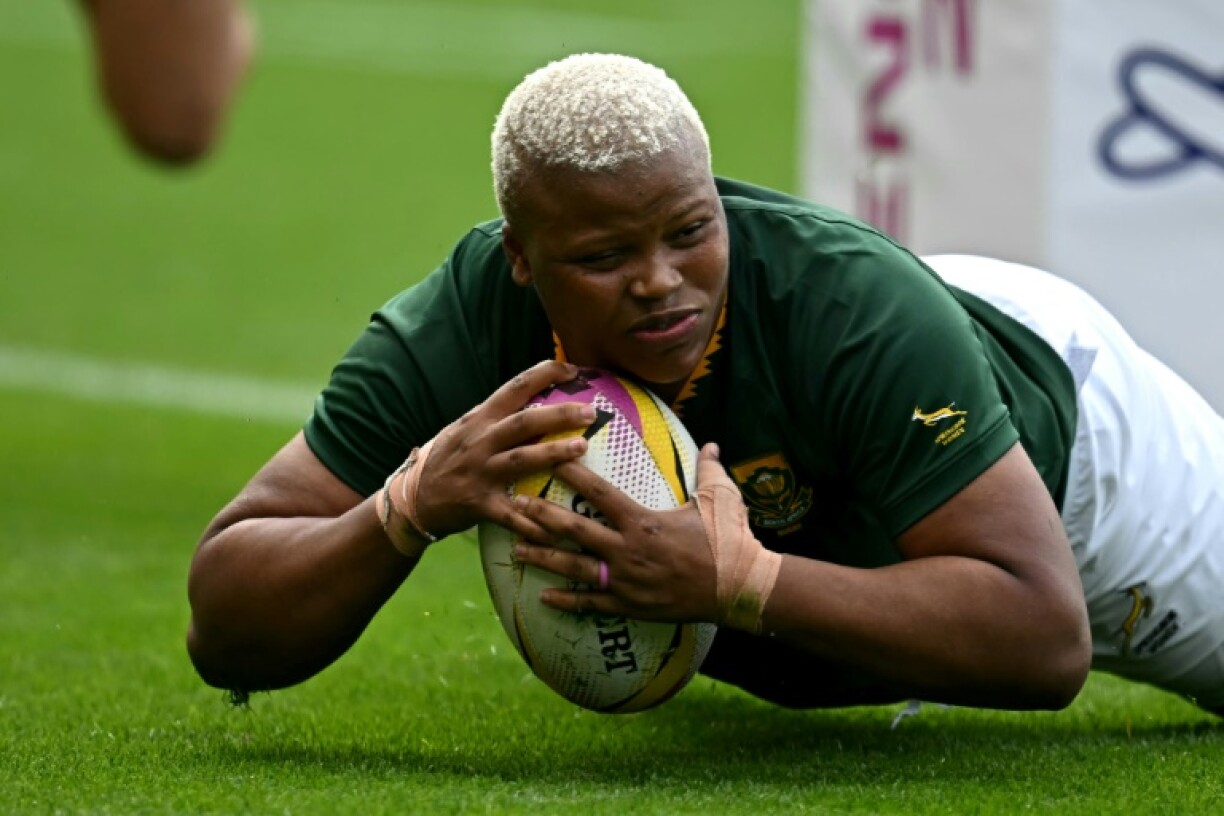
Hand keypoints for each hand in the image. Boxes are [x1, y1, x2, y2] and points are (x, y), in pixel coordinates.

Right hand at [412, 361, 596, 538]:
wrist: (414, 498)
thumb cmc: (449, 459)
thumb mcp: (465, 429)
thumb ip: (496, 417)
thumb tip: (538, 399)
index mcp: (479, 419)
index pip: (514, 387)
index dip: (544, 374)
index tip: (571, 369)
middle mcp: (480, 442)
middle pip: (524, 422)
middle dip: (559, 415)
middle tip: (590, 412)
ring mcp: (481, 472)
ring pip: (521, 460)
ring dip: (553, 453)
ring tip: (581, 448)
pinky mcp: (481, 504)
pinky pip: (513, 514)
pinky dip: (535, 520)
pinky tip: (558, 526)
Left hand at [510, 443, 730, 622]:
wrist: (740, 589)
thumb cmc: (730, 541)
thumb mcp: (721, 499)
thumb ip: (709, 470)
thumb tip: (713, 445)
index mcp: (643, 521)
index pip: (600, 493)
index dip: (574, 474)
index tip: (552, 458)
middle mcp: (627, 550)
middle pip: (574, 530)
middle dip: (542, 517)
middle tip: (517, 505)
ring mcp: (625, 580)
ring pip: (574, 568)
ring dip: (543, 557)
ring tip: (516, 550)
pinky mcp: (630, 606)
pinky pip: (591, 604)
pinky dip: (566, 601)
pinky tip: (543, 597)